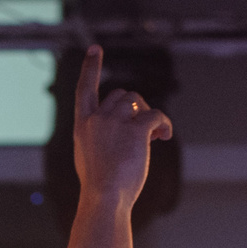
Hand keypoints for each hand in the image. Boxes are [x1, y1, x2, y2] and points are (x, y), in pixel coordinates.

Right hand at [72, 44, 172, 208]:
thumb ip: (101, 136)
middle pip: (120, 95)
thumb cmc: (99, 187)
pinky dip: (164, 124)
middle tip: (144, 130)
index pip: (84, 89)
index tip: (95, 49)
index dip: (91, 68)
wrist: (104, 198)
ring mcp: (114, 123)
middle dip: (135, 107)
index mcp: (82, 126)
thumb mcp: (89, 157)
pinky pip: (155, 115)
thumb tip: (131, 125)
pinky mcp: (135, 130)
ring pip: (137, 101)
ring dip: (149, 114)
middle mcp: (96, 119)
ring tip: (155, 135)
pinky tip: (165, 136)